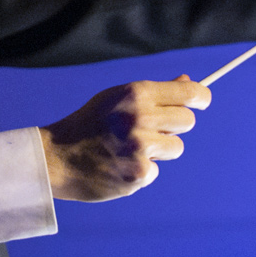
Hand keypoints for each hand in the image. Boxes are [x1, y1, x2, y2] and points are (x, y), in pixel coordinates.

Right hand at [40, 76, 210, 201]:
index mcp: (136, 94)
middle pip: (187, 121)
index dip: (200, 98)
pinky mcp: (137, 174)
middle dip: (175, 126)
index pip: (189, 93)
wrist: (54, 157)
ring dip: (160, 150)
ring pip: (176, 148)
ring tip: (129, 148)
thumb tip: (189, 82)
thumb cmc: (89, 124)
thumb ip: (154, 93)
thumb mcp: (116, 99)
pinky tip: (118, 166)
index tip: (201, 102)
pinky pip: (156, 170)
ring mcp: (139, 147)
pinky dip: (141, 170)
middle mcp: (140, 118)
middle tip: (153, 130)